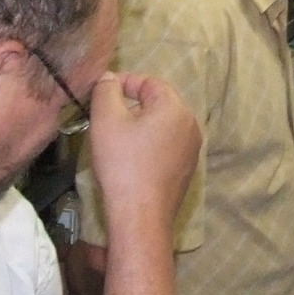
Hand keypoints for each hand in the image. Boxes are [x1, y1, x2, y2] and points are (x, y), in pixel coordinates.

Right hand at [86, 73, 199, 240]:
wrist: (140, 216)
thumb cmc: (123, 164)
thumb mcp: (106, 119)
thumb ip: (106, 90)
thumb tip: (110, 78)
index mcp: (175, 108)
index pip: (149, 82)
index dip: (124, 83)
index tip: (101, 94)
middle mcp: (191, 125)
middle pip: (158, 103)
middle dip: (132, 105)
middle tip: (106, 117)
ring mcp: (192, 150)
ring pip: (162, 126)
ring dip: (140, 126)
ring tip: (116, 139)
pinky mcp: (186, 171)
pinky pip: (166, 147)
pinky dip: (149, 146)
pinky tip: (131, 160)